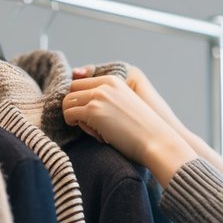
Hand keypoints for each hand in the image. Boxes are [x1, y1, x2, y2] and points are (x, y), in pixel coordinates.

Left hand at [72, 63, 191, 141]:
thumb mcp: (126, 106)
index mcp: (114, 81)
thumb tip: (84, 109)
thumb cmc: (144, 131)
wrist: (156, 141)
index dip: (79, 98)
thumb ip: (108, 101)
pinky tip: (91, 132)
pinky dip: (74, 124)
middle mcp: (104, 85)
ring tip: (89, 128)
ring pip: (66, 102)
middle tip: (85, 121)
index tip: (83, 111)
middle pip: (71, 89)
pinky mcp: (93, 111)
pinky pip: (69, 114)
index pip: (82, 82)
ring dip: (72, 115)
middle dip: (74, 105)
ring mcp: (98, 97)